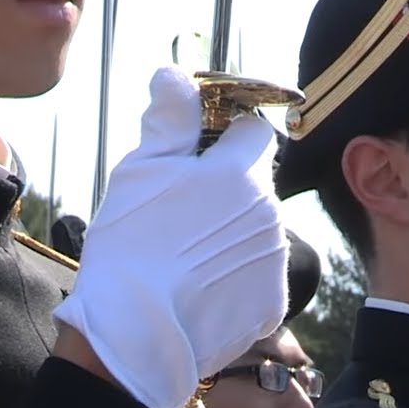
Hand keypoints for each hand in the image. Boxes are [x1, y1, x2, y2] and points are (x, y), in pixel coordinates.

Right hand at [53, 66, 288, 407]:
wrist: (139, 330)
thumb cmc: (133, 244)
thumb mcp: (142, 170)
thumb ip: (169, 120)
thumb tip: (176, 77)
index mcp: (241, 173)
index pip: (256, 133)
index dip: (229, 136)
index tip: (202, 152)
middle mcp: (270, 212)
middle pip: (257, 184)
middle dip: (227, 189)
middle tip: (181, 211)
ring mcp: (275, 259)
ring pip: (259, 229)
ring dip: (232, 232)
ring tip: (185, 254)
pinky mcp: (273, 299)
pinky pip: (259, 275)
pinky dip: (236, 276)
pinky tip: (199, 285)